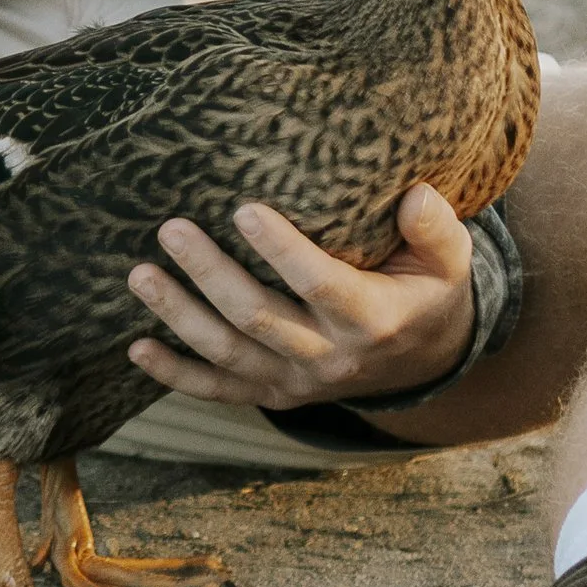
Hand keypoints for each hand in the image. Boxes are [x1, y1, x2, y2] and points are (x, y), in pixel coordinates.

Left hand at [126, 183, 475, 419]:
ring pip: (228, 354)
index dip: (281, 250)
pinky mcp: (273, 391)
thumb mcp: (449, 260)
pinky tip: (136, 347)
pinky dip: (176, 373)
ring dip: (179, 316)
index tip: (243, 207)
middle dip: (210, 274)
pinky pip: (218, 389)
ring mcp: (297, 380)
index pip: (321, 285)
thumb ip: (436, 228)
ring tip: (139, 274)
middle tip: (171, 228)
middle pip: (258, 318)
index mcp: (372, 319)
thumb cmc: (426, 289)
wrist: (421, 359)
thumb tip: (414, 195)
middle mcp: (329, 356)